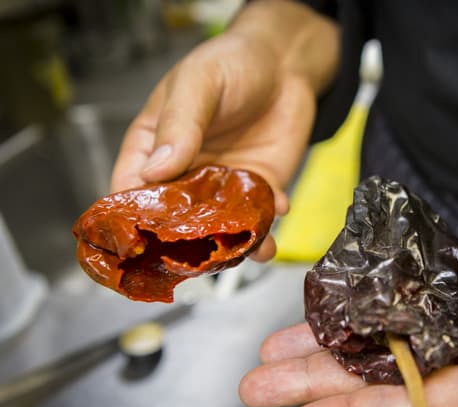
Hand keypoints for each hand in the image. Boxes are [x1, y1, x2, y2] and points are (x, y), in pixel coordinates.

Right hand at [111, 1, 337, 260]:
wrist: (285, 64)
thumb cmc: (231, 63)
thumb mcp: (197, 83)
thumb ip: (179, 125)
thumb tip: (154, 170)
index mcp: (154, 148)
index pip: (132, 191)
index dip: (134, 218)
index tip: (144, 239)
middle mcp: (185, 175)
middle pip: (175, 221)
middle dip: (186, 241)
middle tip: (201, 252)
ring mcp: (223, 187)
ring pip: (219, 228)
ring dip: (231, 242)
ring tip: (248, 245)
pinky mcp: (259, 189)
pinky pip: (259, 218)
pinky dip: (268, 225)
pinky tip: (278, 208)